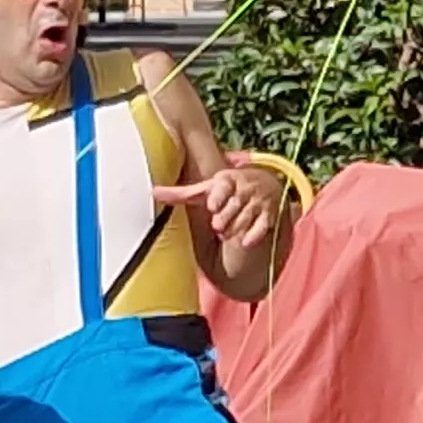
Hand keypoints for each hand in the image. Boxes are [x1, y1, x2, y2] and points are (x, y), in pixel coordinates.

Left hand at [155, 160, 287, 252]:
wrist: (261, 188)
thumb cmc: (225, 191)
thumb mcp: (204, 191)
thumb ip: (180, 194)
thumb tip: (152, 192)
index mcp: (227, 179)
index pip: (223, 186)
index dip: (218, 196)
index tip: (212, 206)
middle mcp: (245, 187)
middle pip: (232, 208)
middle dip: (225, 219)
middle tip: (218, 225)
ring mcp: (258, 201)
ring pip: (244, 219)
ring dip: (235, 229)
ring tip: (229, 231)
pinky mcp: (270, 214)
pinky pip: (262, 228)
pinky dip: (254, 236)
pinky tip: (245, 242)